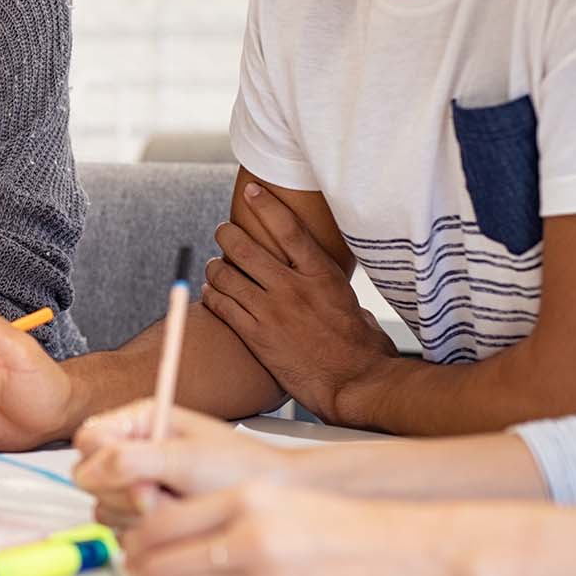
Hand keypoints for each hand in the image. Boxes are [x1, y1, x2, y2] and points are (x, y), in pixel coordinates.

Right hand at [72, 401, 294, 526]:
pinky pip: (124, 531)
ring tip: (179, 507)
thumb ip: (131, 461)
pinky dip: (151, 532)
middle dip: (128, 493)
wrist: (278, 499)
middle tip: (162, 495)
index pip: (88, 440)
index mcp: (140, 423)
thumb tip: (87, 471)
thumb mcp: (186, 460)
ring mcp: (139, 486)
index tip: (137, 476)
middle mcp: (135, 452)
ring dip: (140, 515)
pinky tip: (180, 523)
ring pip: (106, 508)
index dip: (103, 462)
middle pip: (92, 479)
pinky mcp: (147, 516)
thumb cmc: (243, 470)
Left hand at [122, 484, 471, 575]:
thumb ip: (222, 512)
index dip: (137, 542)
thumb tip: (166, 534)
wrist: (418, 554)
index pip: (159, 524)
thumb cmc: (350, 527)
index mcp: (247, 500)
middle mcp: (252, 540)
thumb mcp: (279, 500)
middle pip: (160, 567)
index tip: (136, 550)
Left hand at [202, 183, 397, 421]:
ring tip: (214, 266)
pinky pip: (222, 307)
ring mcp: (272, 311)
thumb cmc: (364, 351)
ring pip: (226, 276)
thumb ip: (335, 294)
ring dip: (214, 268)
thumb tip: (334, 294)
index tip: (251, 191)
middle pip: (245, 249)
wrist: (354, 384)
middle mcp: (293, 288)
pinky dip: (212, 297)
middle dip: (227, 235)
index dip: (266, 206)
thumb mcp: (357, 310)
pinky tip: (211, 294)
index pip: (288, 230)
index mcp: (322, 276)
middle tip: (223, 232)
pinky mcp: (257, 336)